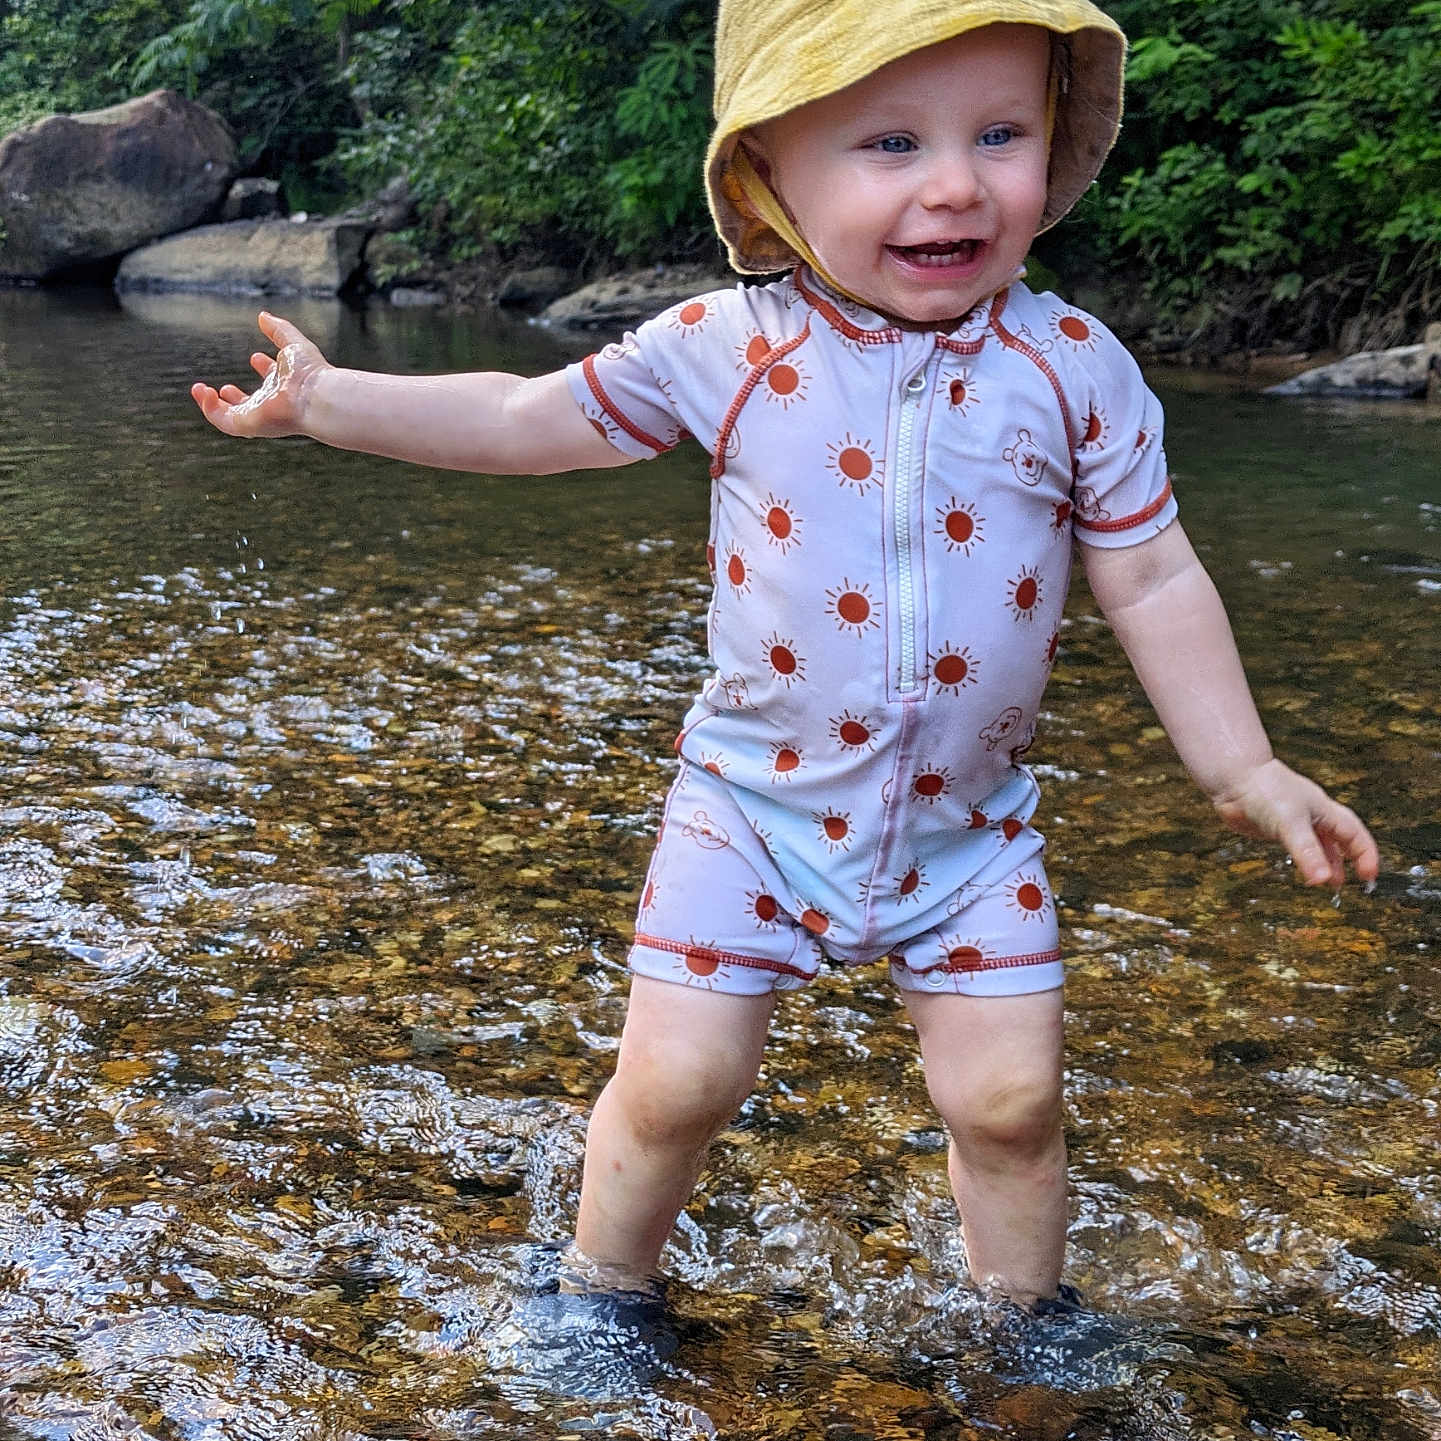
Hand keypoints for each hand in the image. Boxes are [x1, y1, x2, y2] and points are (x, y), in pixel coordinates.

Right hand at [190, 312, 328, 438]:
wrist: (316, 397)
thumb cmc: (310, 374)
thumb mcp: (292, 343)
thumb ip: (278, 330)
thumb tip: (263, 316)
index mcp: (286, 384)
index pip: (273, 379)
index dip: (264, 368)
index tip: (256, 357)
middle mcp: (273, 402)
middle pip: (252, 403)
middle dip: (236, 397)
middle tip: (223, 387)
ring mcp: (260, 415)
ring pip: (232, 415)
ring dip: (214, 404)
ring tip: (200, 389)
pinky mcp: (249, 424)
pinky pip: (223, 421)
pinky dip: (209, 408)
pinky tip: (202, 392)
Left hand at [1212, 758, 1378, 887]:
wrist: (1233, 780)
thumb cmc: (1266, 790)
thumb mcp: (1292, 824)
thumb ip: (1307, 853)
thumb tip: (1323, 879)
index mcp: (1327, 812)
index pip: (1357, 836)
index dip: (1366, 856)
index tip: (1369, 877)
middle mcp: (1315, 817)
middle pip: (1342, 841)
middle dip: (1350, 861)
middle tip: (1354, 882)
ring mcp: (1295, 822)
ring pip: (1319, 845)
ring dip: (1326, 864)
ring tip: (1330, 883)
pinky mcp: (1276, 828)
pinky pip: (1297, 847)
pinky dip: (1304, 860)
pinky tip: (1302, 868)